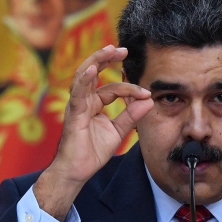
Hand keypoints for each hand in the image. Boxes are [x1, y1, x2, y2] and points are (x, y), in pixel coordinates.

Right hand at [34, 45, 153, 219]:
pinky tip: (92, 69)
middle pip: (93, 72)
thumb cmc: (91, 152)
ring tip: (110, 50)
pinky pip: (78, 94)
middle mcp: (83, 101)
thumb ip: (131, 115)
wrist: (76, 172)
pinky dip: (85, 80)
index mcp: (93, 104)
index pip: (113, 88)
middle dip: (106, 58)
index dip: (130, 89)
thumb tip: (148, 100)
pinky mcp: (73, 114)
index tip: (146, 93)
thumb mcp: (118, 131)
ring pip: (84, 76)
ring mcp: (76, 105)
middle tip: (122, 49)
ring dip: (97, 61)